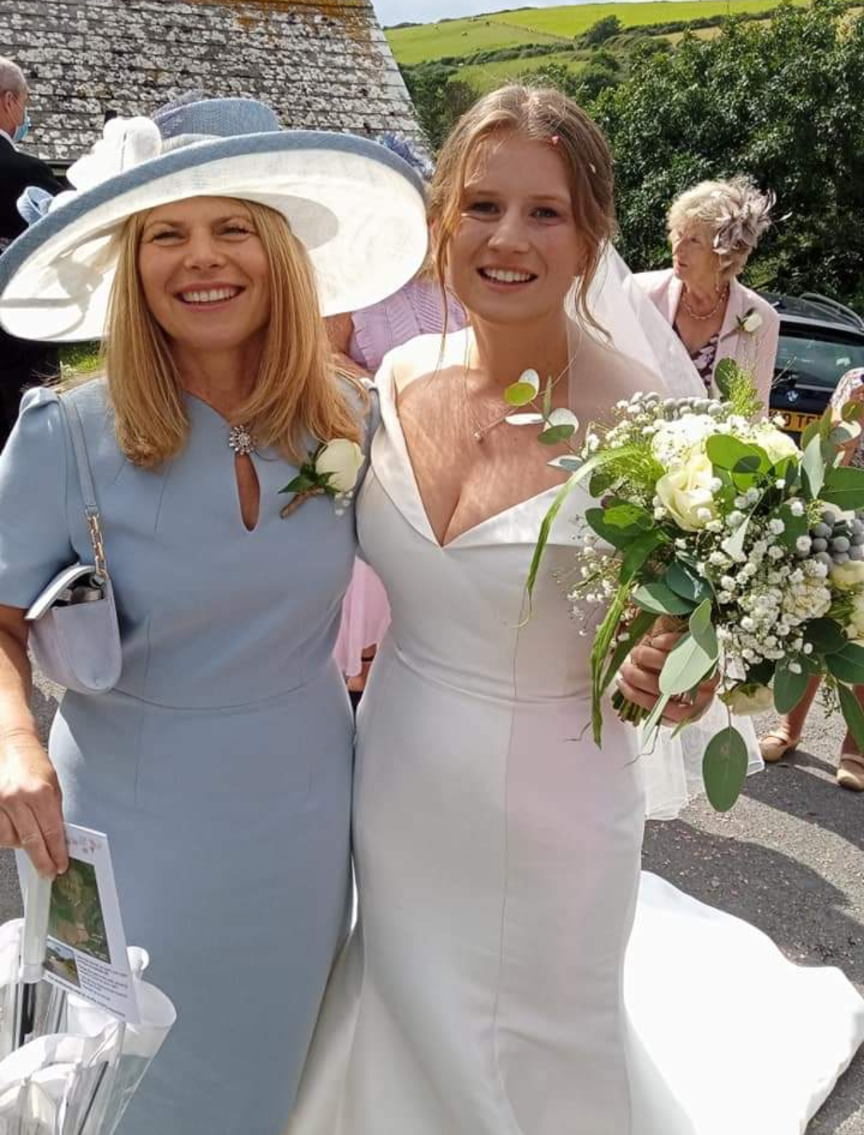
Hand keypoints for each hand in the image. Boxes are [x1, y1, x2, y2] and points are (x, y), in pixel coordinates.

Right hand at [0, 731, 66, 877]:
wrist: (9, 743)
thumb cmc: (33, 762)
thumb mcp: (53, 784)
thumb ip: (54, 811)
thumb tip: (58, 838)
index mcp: (41, 792)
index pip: (52, 831)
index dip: (57, 852)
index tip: (61, 865)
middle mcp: (18, 798)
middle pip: (32, 841)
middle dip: (42, 860)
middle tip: (48, 872)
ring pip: (12, 840)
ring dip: (23, 845)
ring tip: (31, 840)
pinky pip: (0, 833)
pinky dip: (8, 837)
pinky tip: (15, 831)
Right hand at [617, 618, 718, 725]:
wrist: (698, 655)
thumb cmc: (677, 679)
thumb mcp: (664, 696)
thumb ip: (651, 697)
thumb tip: (624, 684)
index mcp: (694, 710)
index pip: (669, 711)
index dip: (641, 698)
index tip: (623, 685)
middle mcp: (705, 693)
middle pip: (670, 688)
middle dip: (640, 678)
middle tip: (625, 669)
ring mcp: (708, 670)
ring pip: (676, 665)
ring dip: (648, 658)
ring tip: (635, 653)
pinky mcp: (708, 648)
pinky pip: (687, 645)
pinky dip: (668, 642)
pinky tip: (654, 642)